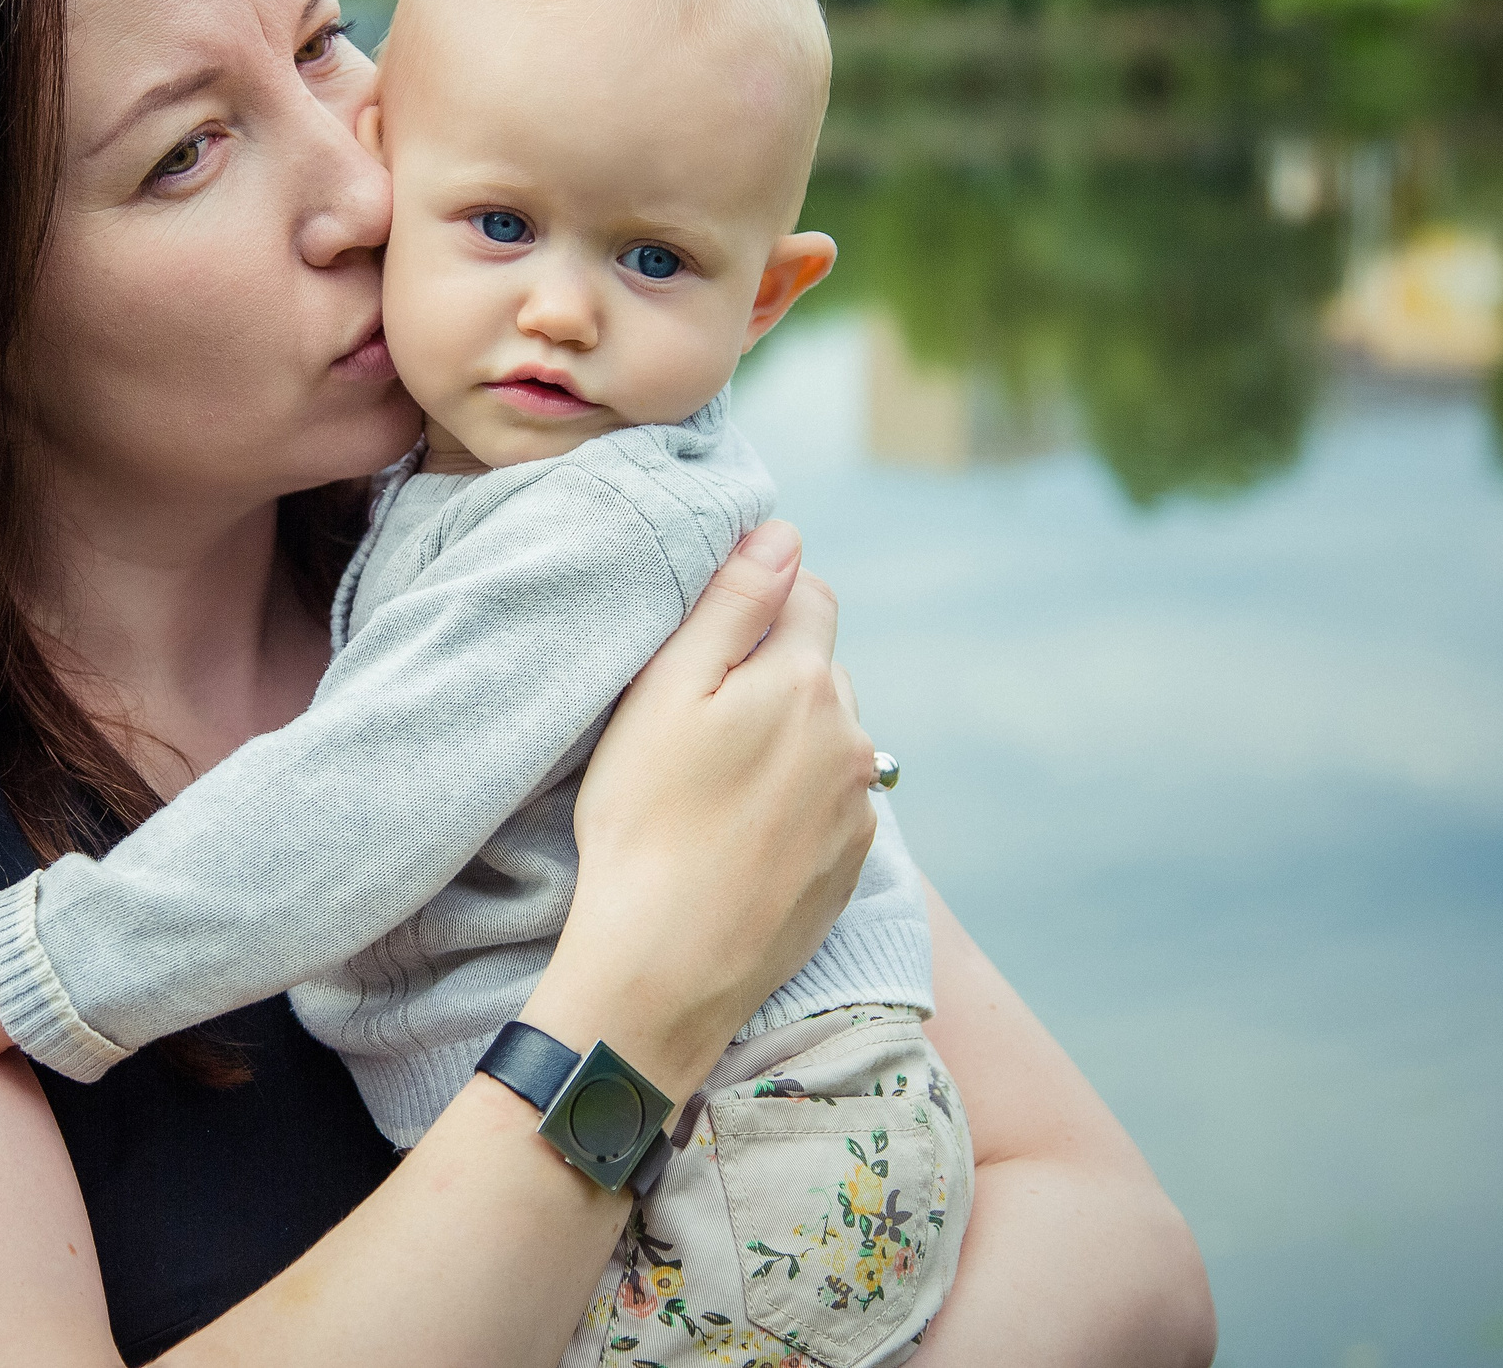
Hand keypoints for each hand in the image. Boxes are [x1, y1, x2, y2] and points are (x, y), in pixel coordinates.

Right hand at [524, 520, 878, 1098]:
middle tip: (694, 725)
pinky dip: (791, 804)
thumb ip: (732, 603)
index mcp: (807, 682)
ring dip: (785, 741)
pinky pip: (828, 804)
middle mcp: (851, 738)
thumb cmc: (644, 823)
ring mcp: (858, 809)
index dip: (758, 604)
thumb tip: (784, 534)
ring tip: (713, 788)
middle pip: (820, 668)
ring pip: (826, 739)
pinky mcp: (850, 868)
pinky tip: (736, 835)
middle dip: (772, 675)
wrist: (664, 968)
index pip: (810, 595)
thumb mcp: (667, 693)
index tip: (707, 644)